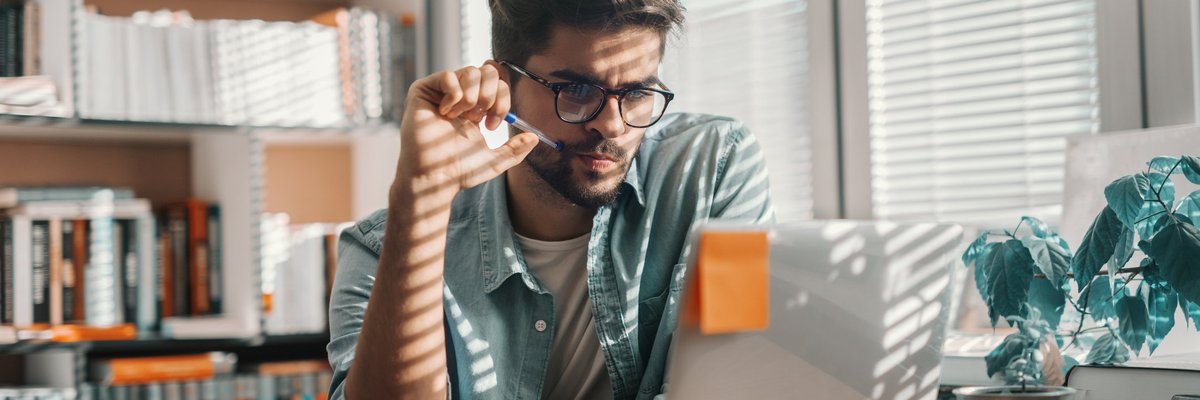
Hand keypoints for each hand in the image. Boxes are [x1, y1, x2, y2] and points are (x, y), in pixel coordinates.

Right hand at [393, 62, 537, 200]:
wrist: (434, 176)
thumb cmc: (458, 170)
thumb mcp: (494, 160)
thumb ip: (515, 150)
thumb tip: (535, 138)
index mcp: (476, 107)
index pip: (499, 83)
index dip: (502, 100)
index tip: (492, 125)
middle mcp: (460, 95)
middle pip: (488, 71)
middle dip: (490, 95)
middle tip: (479, 118)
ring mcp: (441, 91)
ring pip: (471, 71)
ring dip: (471, 97)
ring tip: (461, 117)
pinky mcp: (423, 90)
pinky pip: (448, 76)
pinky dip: (453, 95)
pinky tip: (445, 113)